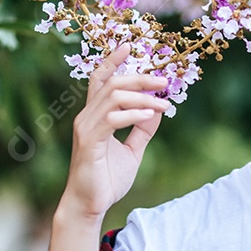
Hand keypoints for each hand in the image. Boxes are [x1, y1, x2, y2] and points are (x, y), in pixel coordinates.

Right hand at [63, 42, 169, 220]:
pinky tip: (150, 115)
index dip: (113, 60)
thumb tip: (158, 110)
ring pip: (113, 97)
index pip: (101, 80)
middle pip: (112, 83)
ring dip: (142, 96)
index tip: (128, 45)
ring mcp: (86, 127)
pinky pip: (112, 119)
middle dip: (140, 78)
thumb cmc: (106, 179)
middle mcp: (86, 116)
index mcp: (95, 115)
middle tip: (164, 81)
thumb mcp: (132, 150)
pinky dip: (133, 114)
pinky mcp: (89, 142)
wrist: (89, 206)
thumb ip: (142, 130)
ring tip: (163, 102)